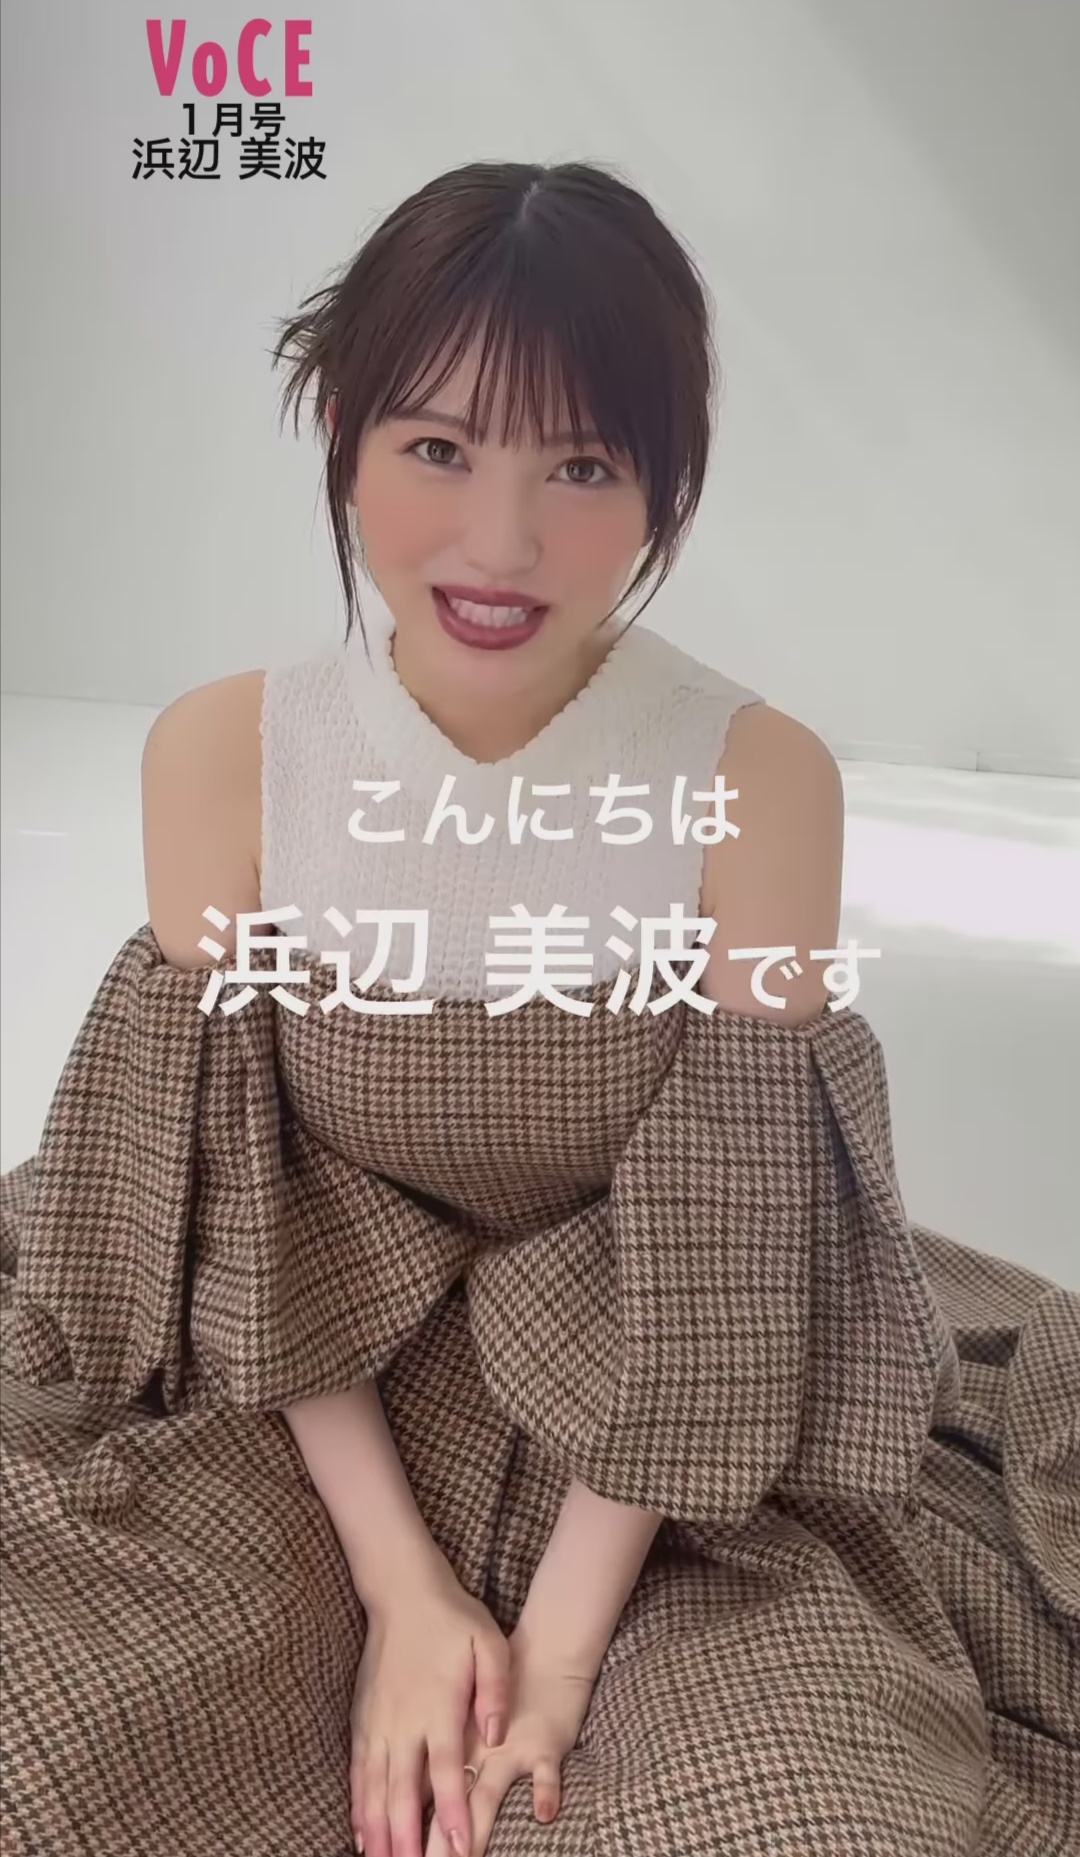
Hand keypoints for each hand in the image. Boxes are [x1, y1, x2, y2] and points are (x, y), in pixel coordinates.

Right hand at [350, 1554, 510, 1856]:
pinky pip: (358, 1772)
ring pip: (375, 1789)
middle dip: (408, 1839)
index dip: (451, 1813)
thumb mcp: (490, 1643)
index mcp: (438, 1707)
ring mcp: (379, 1722)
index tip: (460, 1849)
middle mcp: (404, 1721)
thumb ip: (496, 1689)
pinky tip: (362, 1834)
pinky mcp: (363, 1718)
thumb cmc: (453, 1618)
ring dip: (380, 1832)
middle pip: (402, 1792)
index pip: (445, 1772)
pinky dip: (359, 1806)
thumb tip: (496, 1732)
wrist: (403, 1591)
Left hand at [422, 1624, 595, 1856]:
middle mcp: (476, 1748)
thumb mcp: (458, 1698)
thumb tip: (404, 1780)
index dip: (399, 1825)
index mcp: (448, 1736)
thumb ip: (431, 1733)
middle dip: (428, 1843)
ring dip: (472, 1830)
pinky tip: (543, 1813)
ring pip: (487, 1796)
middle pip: (445, 1803)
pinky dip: (546, 1791)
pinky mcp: (546, 1744)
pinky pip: (547, 1772)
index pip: (416, 1789)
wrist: (546, 1648)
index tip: (384, 1853)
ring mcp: (511, 1748)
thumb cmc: (503, 1680)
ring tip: (462, 1856)